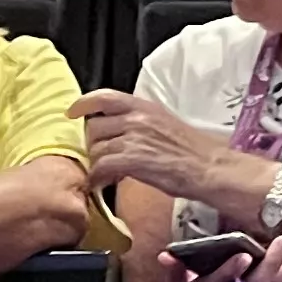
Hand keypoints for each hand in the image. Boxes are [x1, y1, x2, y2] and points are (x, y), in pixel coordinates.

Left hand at [81, 88, 244, 202]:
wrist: (208, 168)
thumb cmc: (191, 150)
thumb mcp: (164, 123)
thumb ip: (140, 122)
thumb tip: (118, 129)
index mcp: (145, 106)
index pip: (105, 96)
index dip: (84, 103)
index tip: (72, 112)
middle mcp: (137, 118)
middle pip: (94, 127)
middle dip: (93, 144)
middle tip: (102, 157)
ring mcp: (133, 138)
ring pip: (96, 149)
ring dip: (96, 164)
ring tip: (105, 174)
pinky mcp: (132, 160)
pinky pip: (101, 167)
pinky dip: (98, 177)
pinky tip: (104, 184)